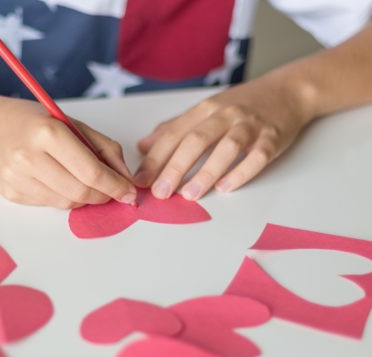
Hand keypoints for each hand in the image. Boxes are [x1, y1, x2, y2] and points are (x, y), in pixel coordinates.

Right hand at [0, 96, 135, 207]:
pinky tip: (58, 181)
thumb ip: (103, 147)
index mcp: (47, 132)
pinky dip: (63, 197)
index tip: (129, 192)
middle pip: (81, 192)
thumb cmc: (29, 121)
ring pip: (66, 203)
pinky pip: (49, 204)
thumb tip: (125, 178)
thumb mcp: (70, 123)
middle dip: (103, 196)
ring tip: (85, 183)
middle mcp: (29, 157)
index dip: (115, 186)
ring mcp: (17, 178)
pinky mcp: (10, 194)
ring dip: (84, 198)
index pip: (91, 171)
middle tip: (112, 191)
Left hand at [134, 77, 312, 199]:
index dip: (155, 157)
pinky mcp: (272, 138)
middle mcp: (224, 115)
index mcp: (203, 109)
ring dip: (206, 172)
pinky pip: (257, 156)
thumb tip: (143, 146)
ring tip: (189, 194)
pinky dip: (242, 171)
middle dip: (175, 167)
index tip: (141, 179)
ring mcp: (249, 125)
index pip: (174, 134)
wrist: (287, 91)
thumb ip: (174, 128)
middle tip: (160, 192)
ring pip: (226, 147)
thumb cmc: (241, 104)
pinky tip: (226, 187)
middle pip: (196, 140)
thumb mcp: (205, 110)